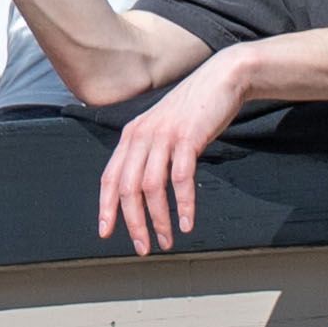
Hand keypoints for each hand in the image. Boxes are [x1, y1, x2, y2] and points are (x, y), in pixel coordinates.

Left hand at [99, 46, 254, 256]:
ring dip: (158, 219)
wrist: (221, 79)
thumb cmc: (194, 110)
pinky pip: (181, 178)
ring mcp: (163, 136)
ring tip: (167, 240)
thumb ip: (149, 153)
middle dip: (133, 222)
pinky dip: (184, 204)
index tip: (106, 232)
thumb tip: (142, 189)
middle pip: (127, 188)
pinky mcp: (187, 137)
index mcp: (131, 136)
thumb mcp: (163, 130)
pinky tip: (188, 222)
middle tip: (143, 247)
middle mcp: (141, 136)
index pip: (109, 178)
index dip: (106, 208)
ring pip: (151, 187)